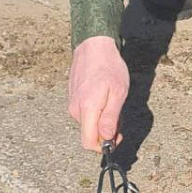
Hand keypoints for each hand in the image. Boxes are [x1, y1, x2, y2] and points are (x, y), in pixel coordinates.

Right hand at [68, 36, 129, 152]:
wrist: (93, 45)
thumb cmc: (109, 67)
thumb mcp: (118, 93)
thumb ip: (111, 118)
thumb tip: (106, 138)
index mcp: (87, 109)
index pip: (88, 142)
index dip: (103, 146)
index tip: (116, 137)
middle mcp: (75, 109)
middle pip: (89, 134)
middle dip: (105, 132)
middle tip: (119, 117)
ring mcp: (72, 103)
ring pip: (87, 123)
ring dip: (101, 120)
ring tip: (112, 101)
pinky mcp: (72, 98)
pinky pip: (84, 113)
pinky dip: (95, 111)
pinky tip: (103, 96)